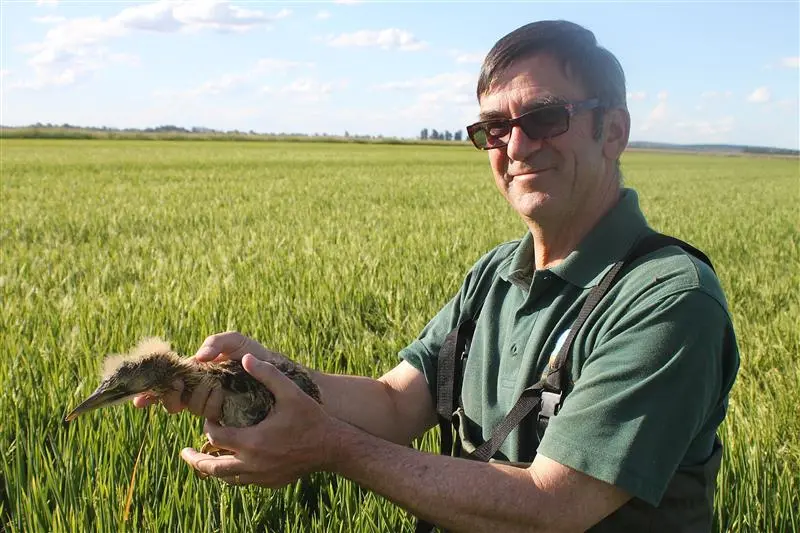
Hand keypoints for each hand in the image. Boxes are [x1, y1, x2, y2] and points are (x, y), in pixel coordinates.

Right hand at [132, 331, 295, 420]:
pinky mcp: (229, 417)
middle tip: (179, 389)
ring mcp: (215, 406)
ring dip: (196, 399)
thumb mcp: (236, 342)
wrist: (283, 374)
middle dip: (173, 396)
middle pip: (176, 400)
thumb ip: (217, 341)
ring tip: (212, 388)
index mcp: (199, 375)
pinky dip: (210, 410)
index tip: (140, 402)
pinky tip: (217, 404)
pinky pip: (211, 418)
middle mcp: (204, 392)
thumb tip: (199, 357)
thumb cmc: (256, 355)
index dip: (151, 395)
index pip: (169, 386)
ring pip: (193, 408)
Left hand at [180, 354, 336, 486]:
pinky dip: (233, 475)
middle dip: (195, 459)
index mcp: (251, 441)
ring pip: (226, 478)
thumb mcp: (290, 392)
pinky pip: (243, 482)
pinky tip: (233, 466)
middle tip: (184, 453)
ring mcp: (261, 476)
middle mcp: (252, 463)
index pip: (215, 436)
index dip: (208, 425)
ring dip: (213, 469)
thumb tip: (246, 357)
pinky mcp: (270, 483)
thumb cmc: (311, 418)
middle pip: (212, 466)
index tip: (210, 417)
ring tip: (203, 462)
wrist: (332, 447)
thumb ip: (267, 374)